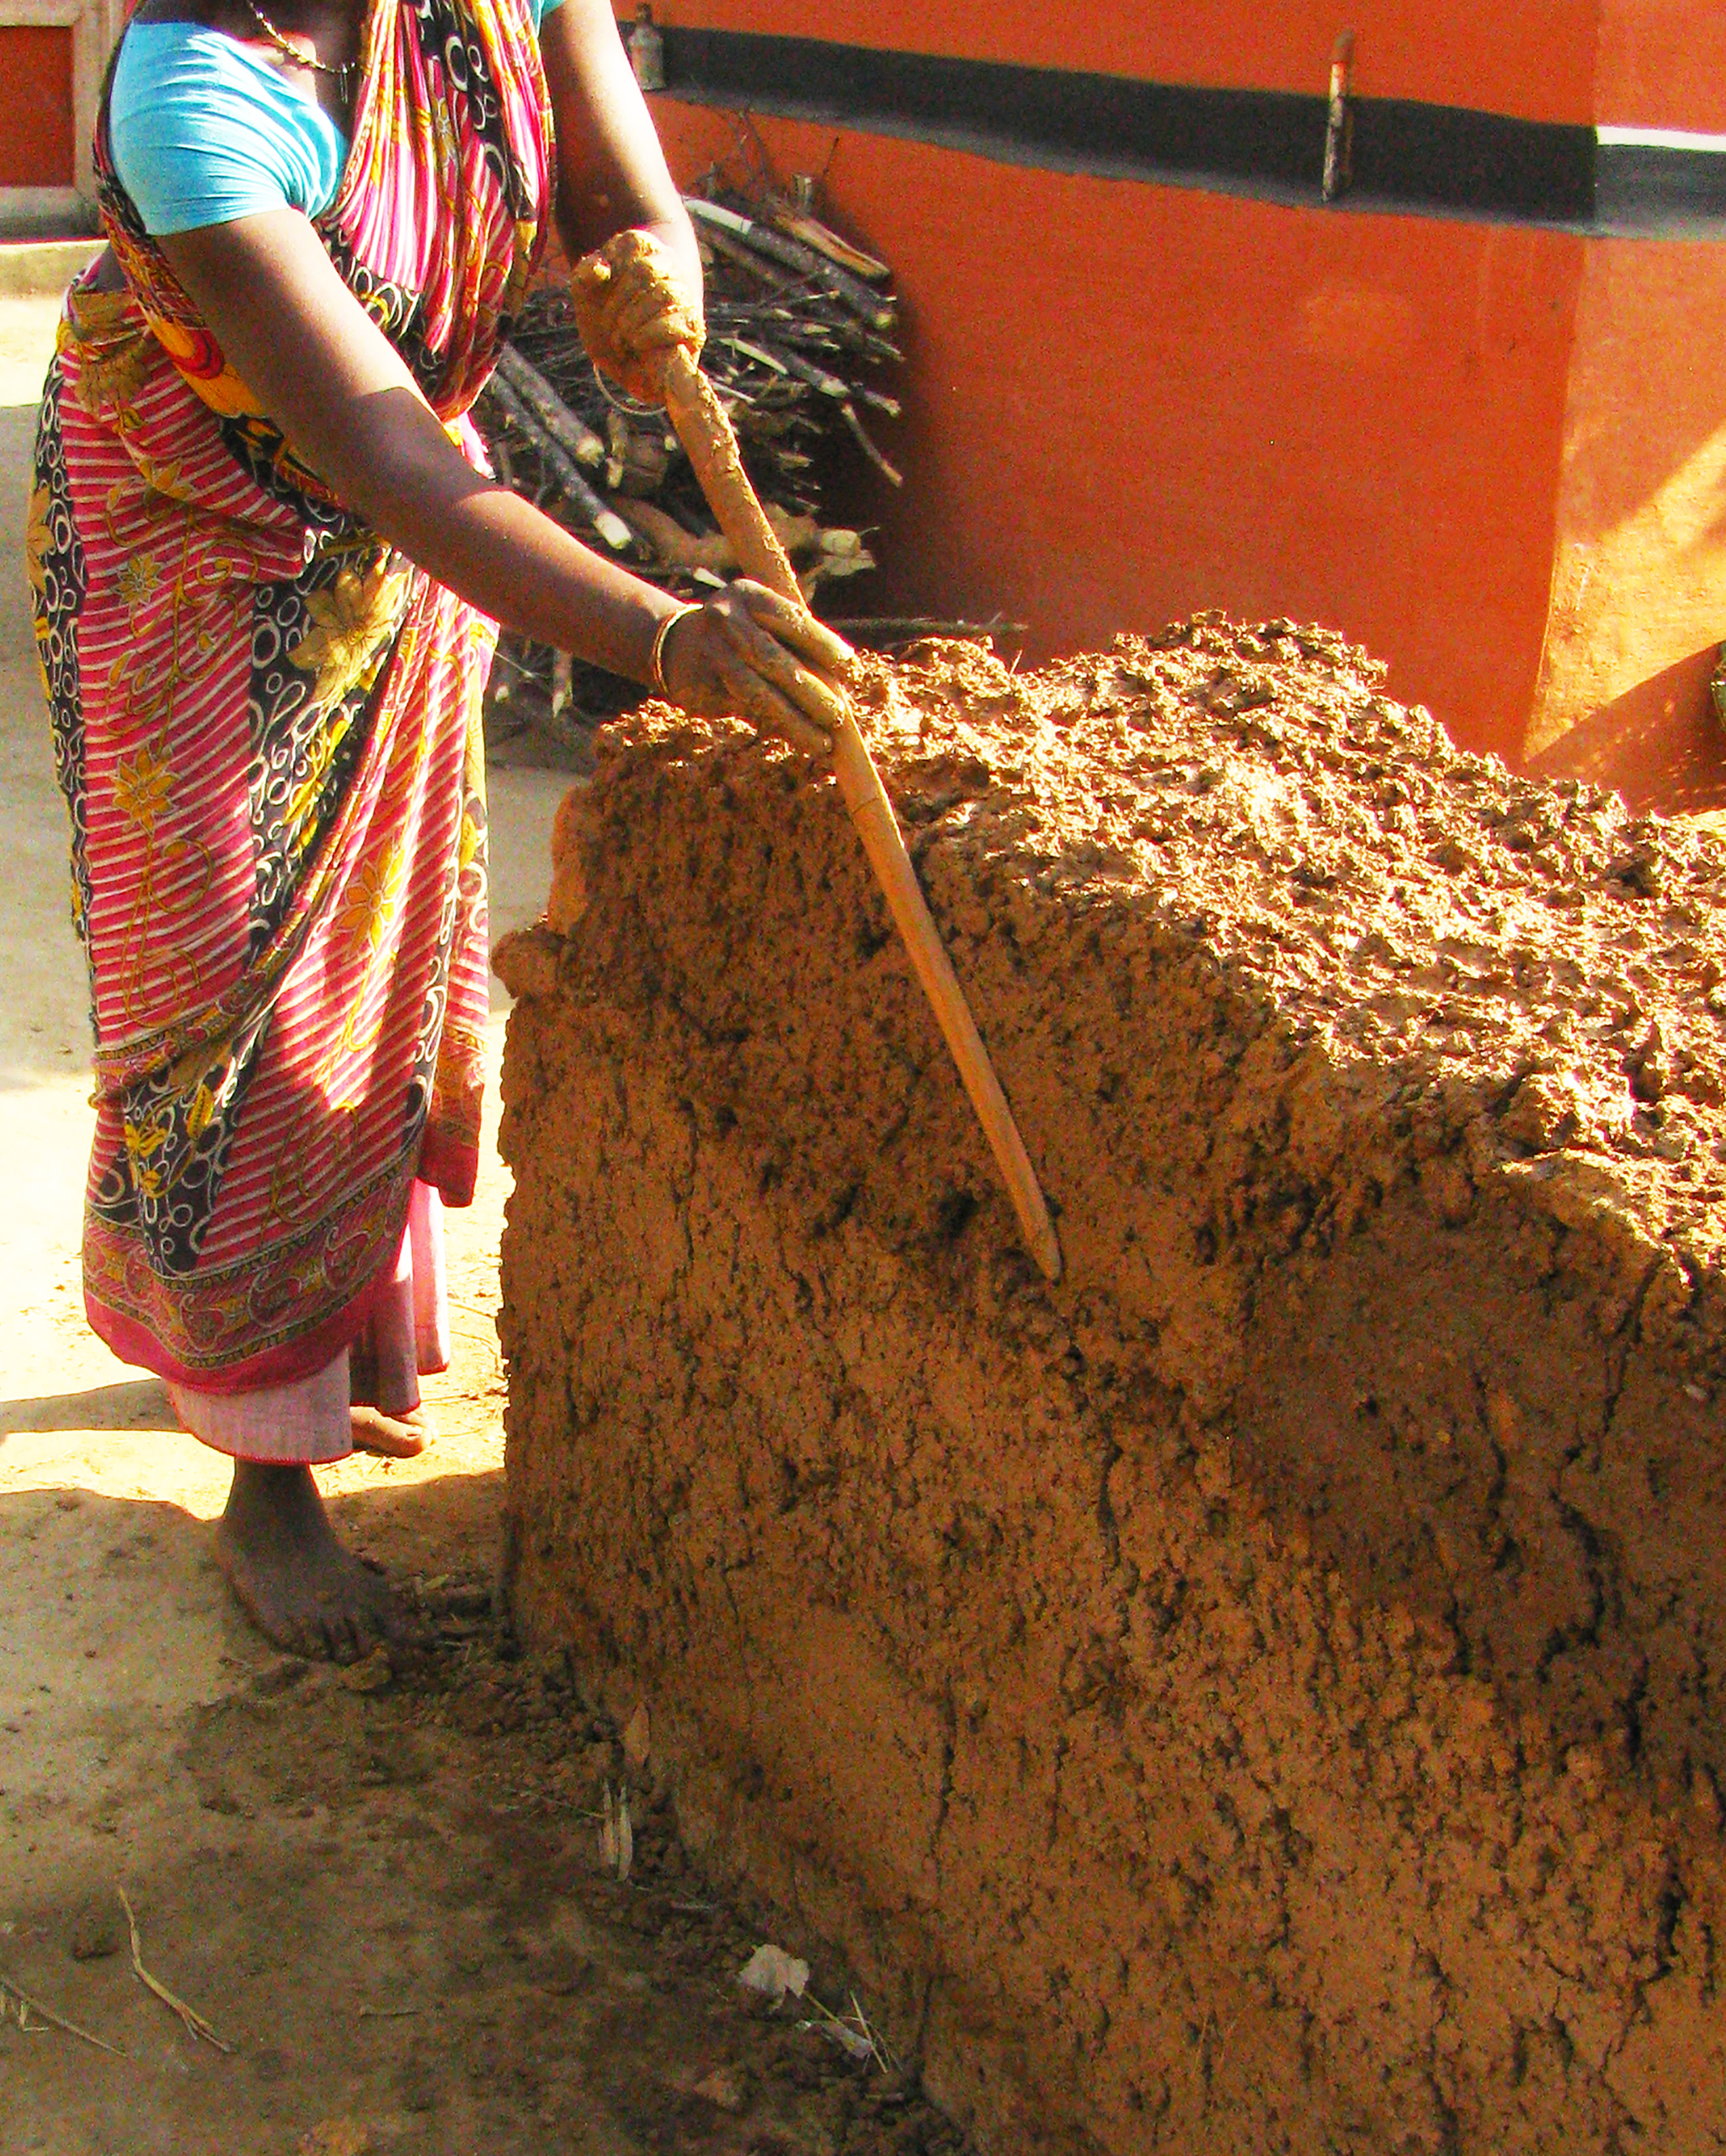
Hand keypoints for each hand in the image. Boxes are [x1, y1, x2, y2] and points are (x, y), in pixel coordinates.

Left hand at [569, 227, 702, 401]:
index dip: (611, 275)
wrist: (627, 364)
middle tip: (608, 327)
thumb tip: (602, 269)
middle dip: (619, 303)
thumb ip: (584, 277)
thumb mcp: (586, 299)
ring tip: (621, 338)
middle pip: (645, 271)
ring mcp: (685, 296)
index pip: (632, 244)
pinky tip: (636, 344)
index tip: (601, 300)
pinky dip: (647, 336)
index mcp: (642, 249)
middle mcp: (669, 265)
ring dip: (632, 321)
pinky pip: (674, 324)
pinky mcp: (694, 328)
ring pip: (664, 294)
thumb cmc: (607, 324)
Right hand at [657, 583, 856, 758]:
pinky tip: (798, 739)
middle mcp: (725, 620)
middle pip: (774, 659)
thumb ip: (792, 643)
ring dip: (795, 722)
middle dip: (812, 691)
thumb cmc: (738, 634)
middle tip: (839, 717)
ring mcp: (711, 654)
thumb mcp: (760, 621)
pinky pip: (745, 711)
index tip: (851, 668)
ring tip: (822, 743)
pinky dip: (775, 727)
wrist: (672, 645)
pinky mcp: (701, 686)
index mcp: (747, 595)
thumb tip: (839, 685)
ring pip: (759, 694)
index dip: (823, 645)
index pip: (791, 619)